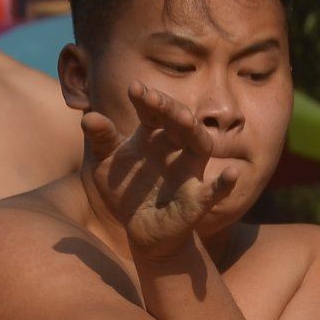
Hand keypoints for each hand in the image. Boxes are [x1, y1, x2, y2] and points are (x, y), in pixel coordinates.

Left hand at [83, 83, 242, 264]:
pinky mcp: (196, 202)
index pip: (155, 111)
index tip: (135, 88)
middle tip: (151, 97)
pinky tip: (231, 174)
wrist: (140, 231)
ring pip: (200, 146)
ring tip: (185, 119)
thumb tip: (88, 118)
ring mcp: (189, 174)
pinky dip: (224, 184)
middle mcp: (176, 150)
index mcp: (155, 136)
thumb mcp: (106, 163)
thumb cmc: (127, 191)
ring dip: (194, 131)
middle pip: (180, 122)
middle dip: (168, 108)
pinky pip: (215, 192)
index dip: (147, 99)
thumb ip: (101, 140)